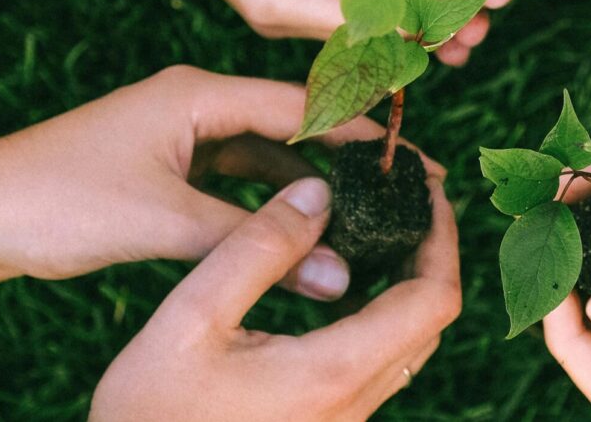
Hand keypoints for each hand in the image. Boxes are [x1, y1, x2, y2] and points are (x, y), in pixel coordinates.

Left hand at [0, 66, 425, 290]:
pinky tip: (300, 225)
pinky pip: (236, 177)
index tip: (407, 154)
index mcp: (198, 94)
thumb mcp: (164, 222)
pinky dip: (267, 200)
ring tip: (362, 205)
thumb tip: (336, 273)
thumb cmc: (58, 203)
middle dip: (343, 154)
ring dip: (307, 181)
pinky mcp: (171, 164)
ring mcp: (184, 133)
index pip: (300, 103)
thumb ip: (251, 245)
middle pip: (290, 123)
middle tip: (400, 180)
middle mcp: (197, 103)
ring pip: (265, 153)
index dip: (358, 130)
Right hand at [91, 173, 460, 420]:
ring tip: (378, 226)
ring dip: (407, 282)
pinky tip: (344, 278)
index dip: (444, 238)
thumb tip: (319, 190)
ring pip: (410, 344)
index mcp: (332, 374)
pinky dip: (382, 312)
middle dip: (430, 252)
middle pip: (431, 320)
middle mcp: (352, 406)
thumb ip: (259, 249)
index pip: (433, 300)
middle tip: (406, 199)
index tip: (430, 191)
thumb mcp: (190, 318)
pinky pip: (379, 364)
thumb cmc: (146, 416)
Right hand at [102, 0, 514, 58]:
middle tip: (478, 34)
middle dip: (426, 30)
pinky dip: (381, 4)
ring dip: (411, 23)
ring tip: (466, 30)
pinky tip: (420, 2)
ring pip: (361, 25)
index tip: (466, 19)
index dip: (419, 16)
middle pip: (372, 33)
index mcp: (280, 2)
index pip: (365, 19)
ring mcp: (286, 11)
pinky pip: (342, 6)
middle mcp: (286, 18)